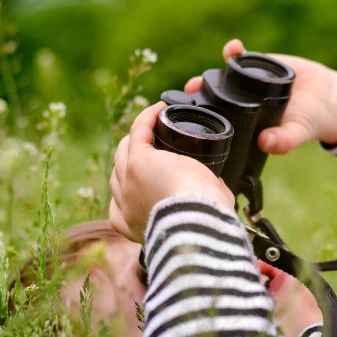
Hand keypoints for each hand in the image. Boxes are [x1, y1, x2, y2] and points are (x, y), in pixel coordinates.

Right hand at [109, 102, 234, 242]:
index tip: (148, 182)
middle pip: (117, 175)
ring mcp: (128, 182)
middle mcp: (125, 207)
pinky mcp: (139, 161)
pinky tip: (159, 109)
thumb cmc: (201, 225)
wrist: (195, 222)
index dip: (129, 191)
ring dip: (138, 137)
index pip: (118, 208)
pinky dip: (147, 118)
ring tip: (155, 124)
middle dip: (131, 160)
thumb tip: (219, 190)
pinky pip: (138, 131)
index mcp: (134, 226)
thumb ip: (201, 204)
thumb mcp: (198, 218)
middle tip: (155, 147)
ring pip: (123, 152)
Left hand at [184, 39, 336, 154]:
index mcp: (246, 124)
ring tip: (202, 76)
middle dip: (199, 96)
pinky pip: (241, 58)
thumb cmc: (310, 121)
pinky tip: (233, 47)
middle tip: (190, 91)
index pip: (219, 122)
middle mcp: (242, 105)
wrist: (327, 97)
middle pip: (213, 99)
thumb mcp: (298, 132)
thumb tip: (267, 143)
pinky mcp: (258, 66)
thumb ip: (285, 140)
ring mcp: (247, 85)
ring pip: (222, 79)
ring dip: (210, 76)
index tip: (192, 116)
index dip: (203, 120)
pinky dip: (234, 52)